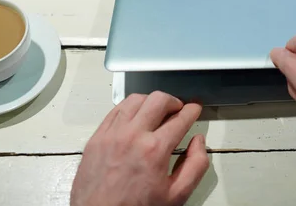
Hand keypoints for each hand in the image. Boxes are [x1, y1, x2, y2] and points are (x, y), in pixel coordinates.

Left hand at [71, 92, 208, 205]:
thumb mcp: (176, 195)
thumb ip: (196, 165)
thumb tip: (198, 142)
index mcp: (155, 150)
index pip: (180, 118)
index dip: (192, 110)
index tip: (195, 109)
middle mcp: (132, 136)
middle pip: (158, 99)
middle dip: (174, 101)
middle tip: (178, 109)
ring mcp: (112, 134)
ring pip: (135, 99)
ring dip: (151, 101)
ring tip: (157, 112)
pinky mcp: (96, 138)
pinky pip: (115, 111)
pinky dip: (129, 108)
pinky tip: (135, 117)